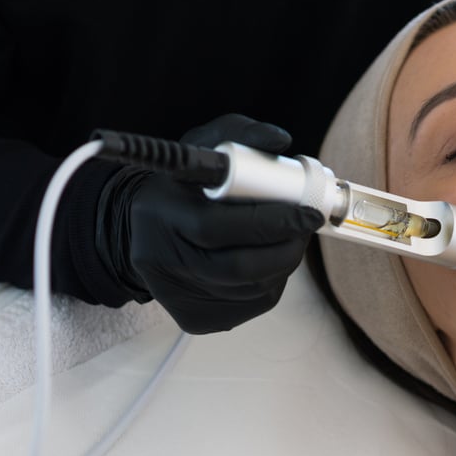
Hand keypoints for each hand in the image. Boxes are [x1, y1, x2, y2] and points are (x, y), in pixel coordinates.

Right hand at [96, 114, 324, 333]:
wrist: (147, 231)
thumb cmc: (185, 188)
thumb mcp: (206, 148)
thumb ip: (243, 136)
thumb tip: (279, 140)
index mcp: (160, 214)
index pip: (219, 227)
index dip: (272, 222)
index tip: (308, 212)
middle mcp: (163, 260)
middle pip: (241, 268)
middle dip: (288, 247)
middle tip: (307, 226)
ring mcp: (178, 295)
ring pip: (254, 289)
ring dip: (284, 262)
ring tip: (287, 238)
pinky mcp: (196, 319)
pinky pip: (254, 304)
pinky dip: (273, 280)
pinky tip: (268, 259)